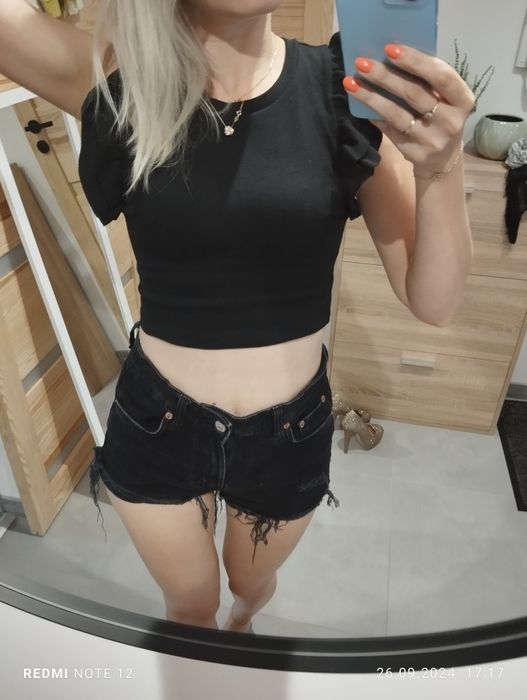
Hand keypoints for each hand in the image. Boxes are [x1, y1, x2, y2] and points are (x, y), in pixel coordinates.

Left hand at [342, 44, 475, 178]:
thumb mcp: (446, 99)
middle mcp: (451, 121)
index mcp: (463, 99)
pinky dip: (373, 114)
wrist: (443, 161)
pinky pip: (389, 129)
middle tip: (362, 62)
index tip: (389, 48)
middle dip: (385, 75)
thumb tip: (392, 55)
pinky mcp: (414, 153)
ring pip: (396, 114)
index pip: (440, 76)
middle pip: (414, 93)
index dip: (415, 61)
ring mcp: (432, 140)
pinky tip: (358, 103)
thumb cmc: (441, 118)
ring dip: (371, 96)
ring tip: (351, 82)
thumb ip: (429, 81)